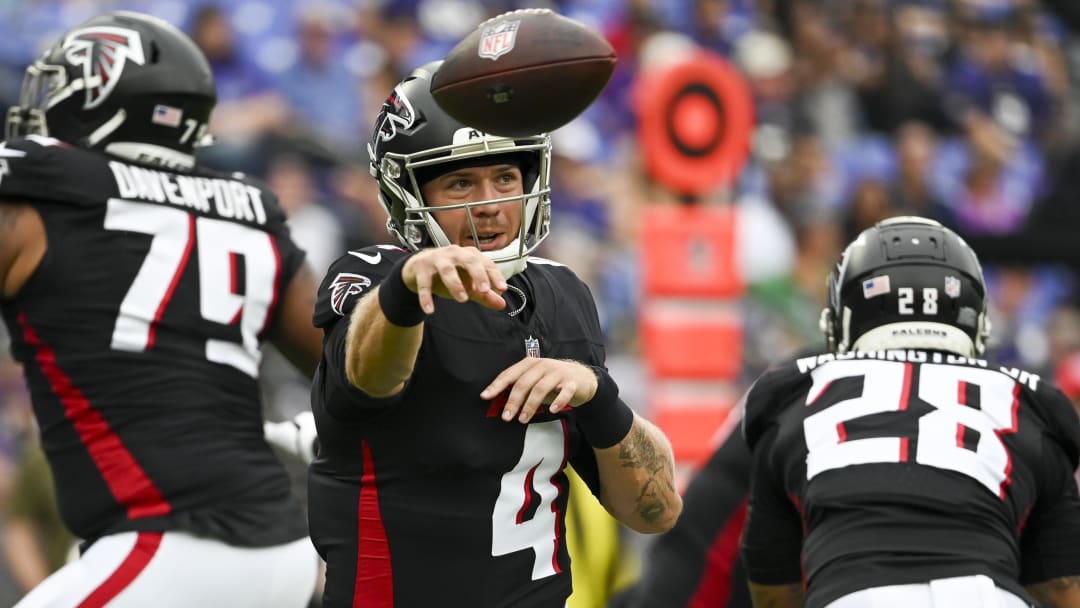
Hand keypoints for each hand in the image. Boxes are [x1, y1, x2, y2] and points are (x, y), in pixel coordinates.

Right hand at [402, 245, 507, 313]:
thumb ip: (485, 294)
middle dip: (478, 275)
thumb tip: (501, 304)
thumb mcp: (468, 284)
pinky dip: (426, 297)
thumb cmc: (448, 273)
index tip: (502, 288)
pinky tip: (430, 310)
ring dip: (455, 284)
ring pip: (447, 270)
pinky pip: (424, 283)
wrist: (419, 266)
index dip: (495, 275)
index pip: (486, 263)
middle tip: (484, 290)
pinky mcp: (421, 268)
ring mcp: (437, 259)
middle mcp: (455, 254)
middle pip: (468, 260)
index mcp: (469, 255)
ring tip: (462, 299)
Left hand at [481, 357, 598, 422]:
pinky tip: (552, 410)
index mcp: (530, 364)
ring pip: (541, 388)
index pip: (510, 374)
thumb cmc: (553, 381)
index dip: (497, 385)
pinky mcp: (572, 382)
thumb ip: (520, 389)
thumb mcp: (535, 381)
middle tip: (506, 416)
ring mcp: (558, 373)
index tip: (485, 396)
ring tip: (523, 419)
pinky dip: (558, 401)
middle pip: (524, 383)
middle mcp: (543, 365)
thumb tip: (499, 403)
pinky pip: (564, 392)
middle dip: (513, 401)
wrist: (582, 377)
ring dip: (530, 405)